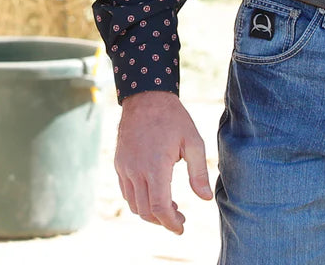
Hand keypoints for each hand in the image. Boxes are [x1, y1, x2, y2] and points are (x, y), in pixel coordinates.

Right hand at [115, 90, 212, 233]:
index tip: (181, 227)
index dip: (170, 223)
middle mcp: (136, 170)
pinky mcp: (119, 164)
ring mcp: (124, 168)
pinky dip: (138, 200)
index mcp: (156, 166)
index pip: (159, 207)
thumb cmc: (173, 118)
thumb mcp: (193, 141)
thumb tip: (205, 199)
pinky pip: (126, 192)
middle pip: (145, 211)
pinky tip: (153, 194)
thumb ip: (198, 172)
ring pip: (133, 204)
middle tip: (179, 218)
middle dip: (162, 221)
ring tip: (168, 208)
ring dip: (149, 213)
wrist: (146, 97)